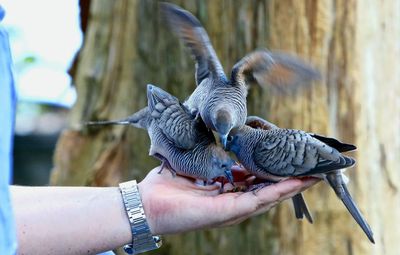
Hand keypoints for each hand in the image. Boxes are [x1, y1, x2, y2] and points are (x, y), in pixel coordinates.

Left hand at [138, 166, 318, 234]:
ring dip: (294, 184)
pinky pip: (260, 199)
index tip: (294, 157)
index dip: (278, 169)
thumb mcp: (195, 165)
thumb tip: (223, 140)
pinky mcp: (229, 212)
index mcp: (228, 189)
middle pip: (271, 188)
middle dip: (293, 177)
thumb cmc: (168, 184)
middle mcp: (235, 200)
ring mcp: (234, 208)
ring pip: (272, 195)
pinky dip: (280, 190)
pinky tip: (297, 182)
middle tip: (316, 166)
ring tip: (316, 174)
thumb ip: (212, 158)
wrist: (148, 203)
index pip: (259, 179)